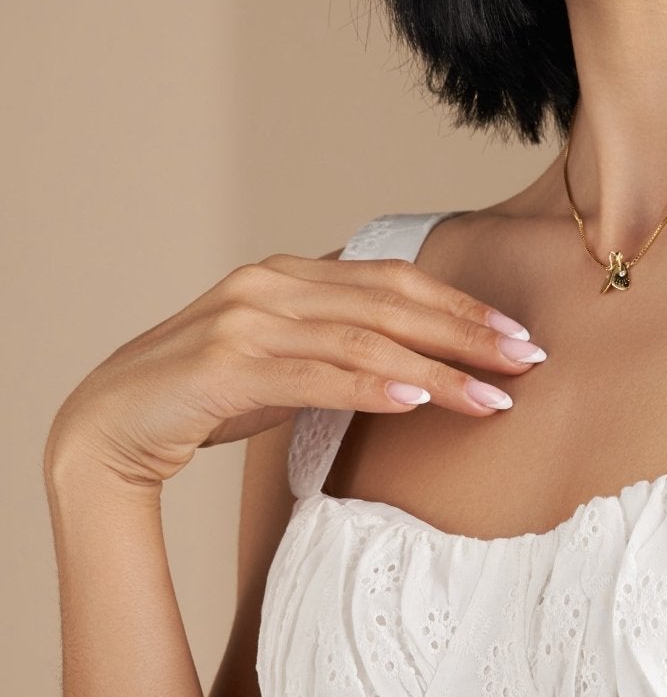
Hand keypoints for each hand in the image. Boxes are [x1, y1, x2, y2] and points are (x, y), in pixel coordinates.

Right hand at [44, 249, 543, 489]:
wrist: (111, 423)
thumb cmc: (205, 397)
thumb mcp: (283, 361)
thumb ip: (338, 347)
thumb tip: (417, 362)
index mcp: (289, 273)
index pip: (394, 281)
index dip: (460, 306)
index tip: (516, 335)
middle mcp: (270, 284)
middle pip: (391, 305)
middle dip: (466, 334)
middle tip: (526, 361)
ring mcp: (246, 321)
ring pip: (364, 342)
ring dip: (436, 371)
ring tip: (489, 397)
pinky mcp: (226, 365)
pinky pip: (316, 375)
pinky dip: (372, 388)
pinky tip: (417, 401)